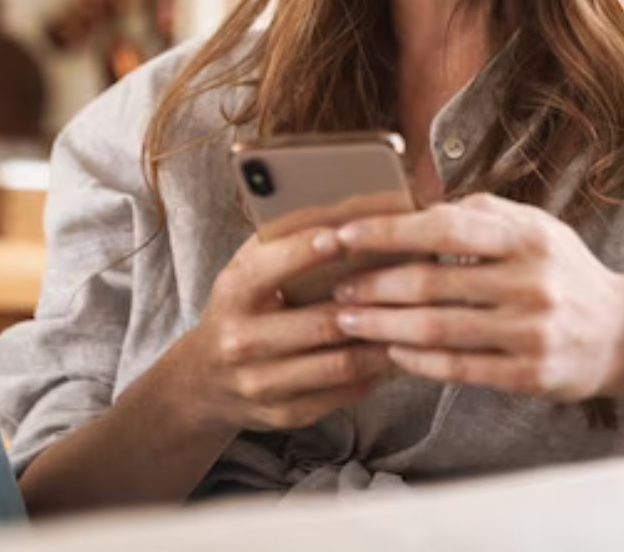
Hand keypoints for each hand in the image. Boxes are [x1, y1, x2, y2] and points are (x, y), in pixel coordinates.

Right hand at [175, 218, 394, 434]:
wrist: (204, 380)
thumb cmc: (241, 308)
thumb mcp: (248, 269)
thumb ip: (287, 241)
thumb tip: (349, 211)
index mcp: (234, 292)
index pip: (272, 269)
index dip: (309, 252)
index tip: (346, 236)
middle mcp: (243, 340)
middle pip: (322, 322)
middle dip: (372, 302)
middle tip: (415, 282)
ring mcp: (264, 382)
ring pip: (341, 363)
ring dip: (385, 341)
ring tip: (419, 319)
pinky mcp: (287, 412)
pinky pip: (344, 392)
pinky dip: (377, 372)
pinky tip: (400, 352)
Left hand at [328, 193, 623, 401]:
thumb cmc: (564, 272)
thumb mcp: (536, 226)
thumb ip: (482, 212)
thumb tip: (417, 204)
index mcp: (526, 236)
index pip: (443, 227)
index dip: (387, 231)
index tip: (344, 235)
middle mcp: (531, 281)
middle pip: (432, 282)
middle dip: (373, 285)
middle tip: (336, 287)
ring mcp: (531, 331)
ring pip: (438, 329)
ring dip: (383, 325)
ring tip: (348, 321)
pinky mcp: (530, 374)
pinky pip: (459, 368)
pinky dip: (417, 360)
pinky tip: (390, 351)